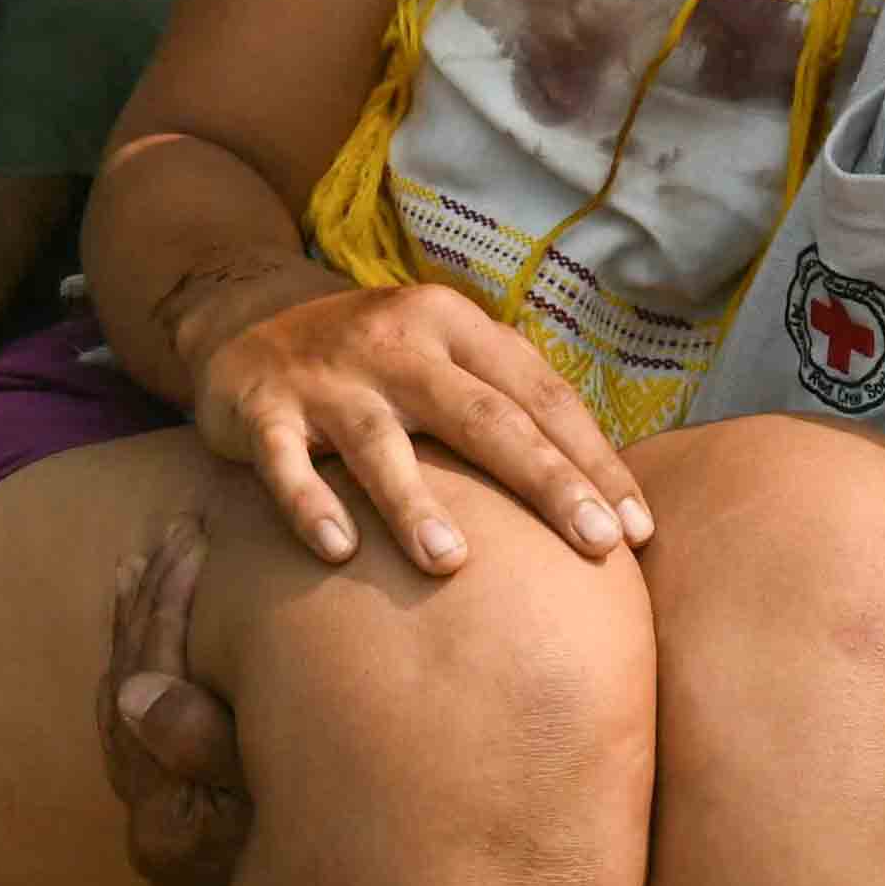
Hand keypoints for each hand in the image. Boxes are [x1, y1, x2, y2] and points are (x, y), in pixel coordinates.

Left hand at [97, 518, 253, 885]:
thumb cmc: (352, 832)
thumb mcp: (289, 779)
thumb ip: (209, 741)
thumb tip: (130, 695)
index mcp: (169, 820)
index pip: (150, 687)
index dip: (169, 605)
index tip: (193, 541)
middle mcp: (152, 826)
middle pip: (129, 690)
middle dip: (149, 605)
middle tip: (172, 534)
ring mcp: (161, 823)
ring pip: (131, 703)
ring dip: (141, 629)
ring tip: (146, 562)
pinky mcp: (180, 816)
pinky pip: (148, 722)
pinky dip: (150, 663)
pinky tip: (156, 625)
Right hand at [190, 269, 656, 575]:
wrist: (246, 322)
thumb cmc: (377, 367)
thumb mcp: (443, 360)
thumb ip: (506, 406)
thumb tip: (604, 497)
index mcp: (455, 326)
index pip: (540, 395)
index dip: (593, 460)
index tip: (637, 530)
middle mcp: (397, 341)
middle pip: (482, 416)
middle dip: (547, 481)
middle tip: (599, 545)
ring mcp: (328, 375)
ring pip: (380, 443)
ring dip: (415, 504)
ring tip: (452, 563)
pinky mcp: (262, 409)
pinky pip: (284, 463)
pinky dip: (309, 505)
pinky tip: (339, 551)